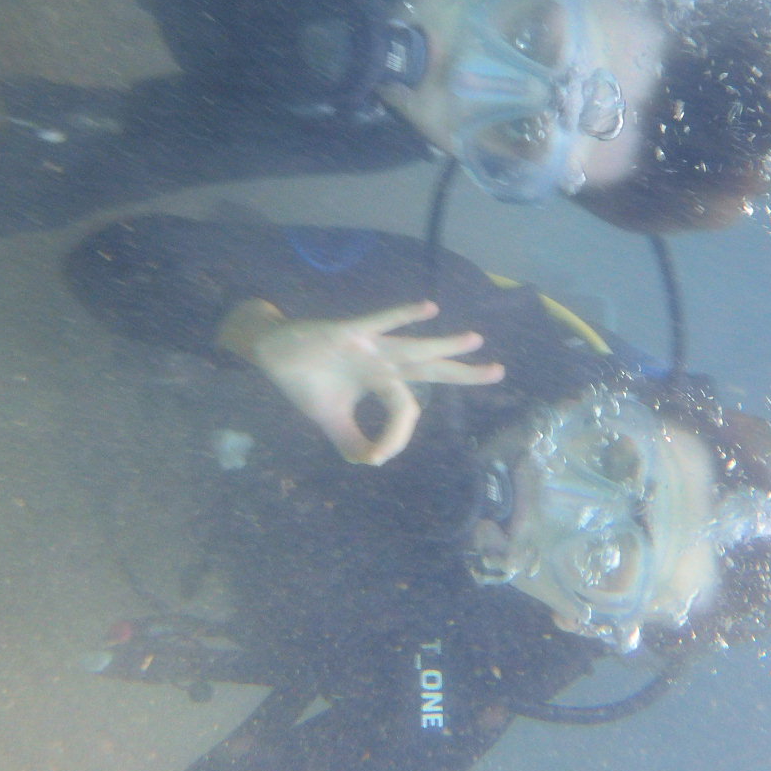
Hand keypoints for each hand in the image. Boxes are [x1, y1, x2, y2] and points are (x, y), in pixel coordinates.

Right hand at [216, 299, 504, 464]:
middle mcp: (383, 361)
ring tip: (475, 340)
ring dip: (443, 344)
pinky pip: (379, 323)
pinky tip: (428, 308)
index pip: (408, 407)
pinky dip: (402, 315)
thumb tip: (372, 463)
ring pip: (412, 346)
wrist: (271, 355)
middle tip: (499, 372)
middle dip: (464, 371)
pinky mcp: (348, 332)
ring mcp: (369, 346)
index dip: (399, 434)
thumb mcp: (332, 421)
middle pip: (431, 367)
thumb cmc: (306, 383)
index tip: (379, 454)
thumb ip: (352, 441)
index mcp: (382, 380)